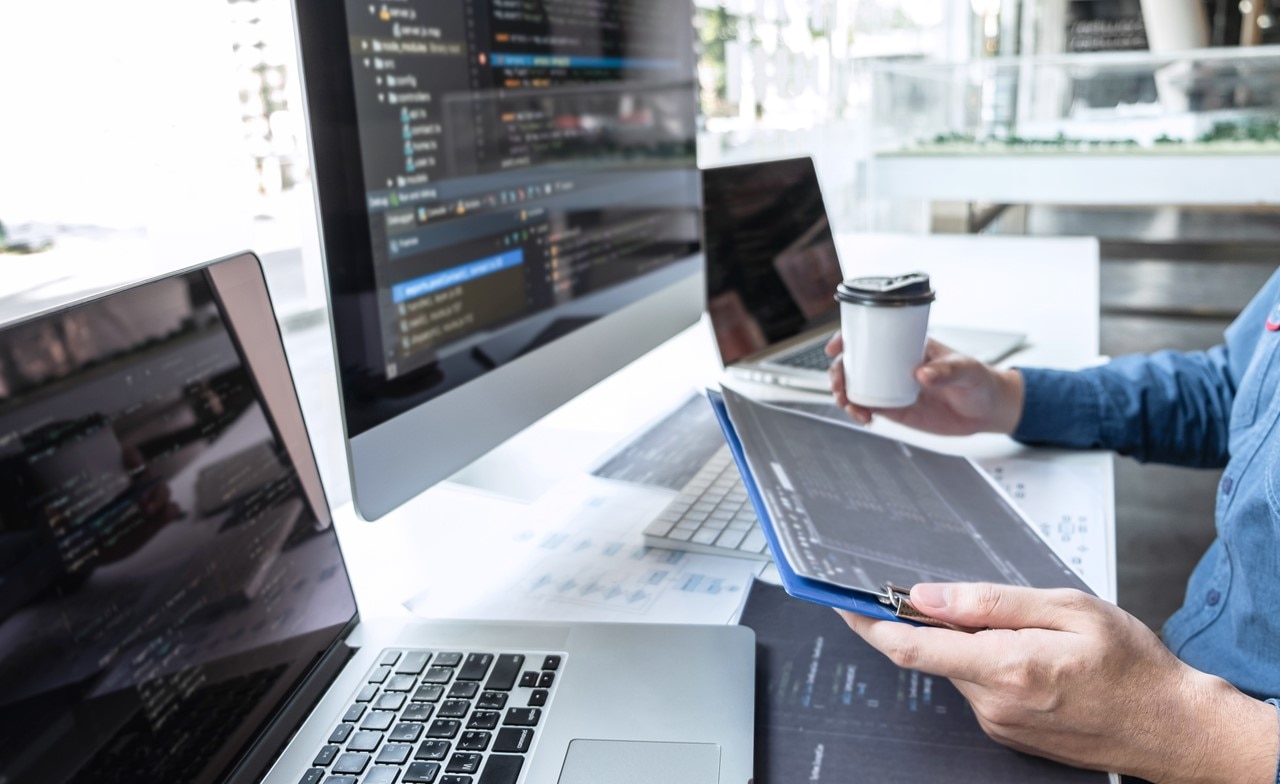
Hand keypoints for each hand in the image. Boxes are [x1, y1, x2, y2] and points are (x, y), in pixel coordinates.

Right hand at [825, 333, 1024, 434]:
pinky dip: (858, 412)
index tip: (835, 348)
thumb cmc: (979, 380)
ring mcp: (892, 387)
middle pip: (854, 364)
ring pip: (856, 387)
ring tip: (850, 407)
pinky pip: (869, 407)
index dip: (847, 339)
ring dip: (844, 395)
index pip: (871, 336)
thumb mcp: (966, 370)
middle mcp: (894, 365)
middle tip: (840, 386)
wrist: (987, 410)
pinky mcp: (896, 409)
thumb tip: (921, 375)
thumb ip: (946, 371)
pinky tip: (863, 418)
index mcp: (907, 346)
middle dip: (838, 373)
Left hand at [839, 583, 1278, 782]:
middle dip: (934, 621)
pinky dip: (986, 662)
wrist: (1171, 727)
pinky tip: (1032, 655)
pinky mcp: (1006, 732)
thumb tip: (927, 596)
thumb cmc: (1132, 665)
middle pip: (933, 653)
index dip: (870, 623)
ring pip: (957, 668)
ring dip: (969, 641)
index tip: (842, 602)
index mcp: (1007, 668)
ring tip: (1027, 629)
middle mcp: (994, 704)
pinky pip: (977, 686)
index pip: (912, 647)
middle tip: (959, 594)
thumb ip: (990, 602)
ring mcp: (999, 724)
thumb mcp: (1067, 609)